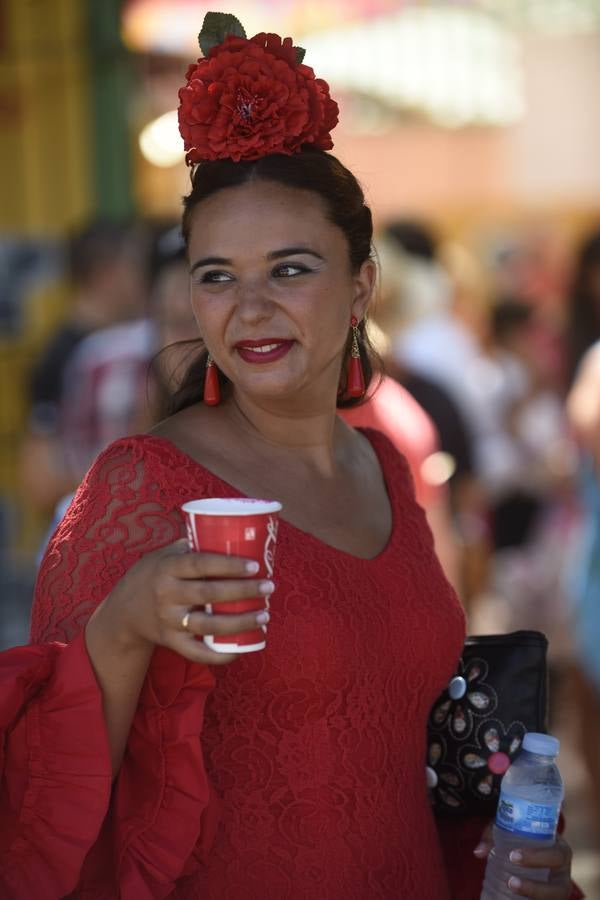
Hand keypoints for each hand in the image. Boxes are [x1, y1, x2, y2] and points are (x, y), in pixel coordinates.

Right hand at [104, 538, 272, 665]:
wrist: (123, 612)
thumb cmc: (152, 575)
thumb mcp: (164, 554)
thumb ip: (191, 545)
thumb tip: (229, 530)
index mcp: (167, 568)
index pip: (200, 564)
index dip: (228, 565)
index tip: (255, 566)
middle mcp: (166, 595)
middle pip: (208, 594)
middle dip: (242, 591)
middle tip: (268, 587)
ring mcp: (168, 621)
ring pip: (207, 625)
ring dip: (239, 622)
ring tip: (264, 616)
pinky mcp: (170, 642)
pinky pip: (196, 653)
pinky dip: (219, 655)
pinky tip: (242, 649)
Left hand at [475, 823, 573, 898]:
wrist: (533, 850)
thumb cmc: (524, 837)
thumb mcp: (510, 830)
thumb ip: (493, 836)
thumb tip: (478, 852)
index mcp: (560, 851)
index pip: (557, 855)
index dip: (537, 857)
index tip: (513, 856)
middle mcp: (563, 875)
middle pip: (558, 887)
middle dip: (534, 888)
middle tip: (510, 881)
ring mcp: (558, 892)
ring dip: (533, 898)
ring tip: (510, 889)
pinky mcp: (548, 899)